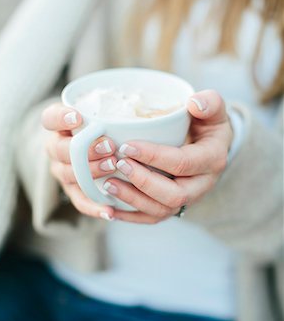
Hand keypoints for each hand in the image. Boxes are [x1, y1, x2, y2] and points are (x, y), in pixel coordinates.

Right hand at [41, 103, 116, 220]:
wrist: (88, 148)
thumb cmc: (100, 126)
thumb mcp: (101, 113)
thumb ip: (112, 109)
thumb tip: (151, 109)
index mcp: (59, 126)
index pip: (49, 119)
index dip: (60, 118)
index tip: (78, 117)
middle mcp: (56, 148)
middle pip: (60, 149)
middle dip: (85, 148)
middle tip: (109, 146)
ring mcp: (63, 170)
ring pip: (69, 174)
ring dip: (91, 171)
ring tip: (113, 168)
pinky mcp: (73, 191)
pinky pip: (80, 201)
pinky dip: (94, 207)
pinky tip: (110, 211)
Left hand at [104, 90, 232, 223]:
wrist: (210, 143)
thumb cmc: (206, 122)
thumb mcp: (213, 108)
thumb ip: (209, 102)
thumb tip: (194, 103)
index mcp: (212, 159)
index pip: (183, 163)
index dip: (154, 156)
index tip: (127, 146)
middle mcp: (203, 184)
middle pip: (174, 195)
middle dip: (143, 182)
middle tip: (118, 164)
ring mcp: (189, 198)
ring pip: (162, 210)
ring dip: (133, 200)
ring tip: (108, 184)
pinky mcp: (174, 206)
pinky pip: (153, 218)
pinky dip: (130, 216)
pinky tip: (108, 209)